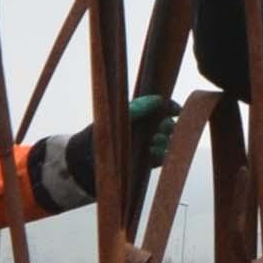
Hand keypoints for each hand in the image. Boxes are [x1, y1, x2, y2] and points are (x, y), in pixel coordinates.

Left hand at [37, 96, 177, 212]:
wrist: (86, 160)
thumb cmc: (100, 134)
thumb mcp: (117, 117)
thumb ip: (137, 107)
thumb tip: (159, 100)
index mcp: (141, 115)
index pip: (163, 108)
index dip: (172, 107)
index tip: (176, 110)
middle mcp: (147, 130)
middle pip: (169, 125)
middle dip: (168, 125)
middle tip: (162, 126)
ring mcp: (148, 146)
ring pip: (168, 141)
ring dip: (164, 139)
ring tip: (154, 140)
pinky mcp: (148, 162)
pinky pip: (163, 158)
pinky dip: (161, 154)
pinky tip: (152, 152)